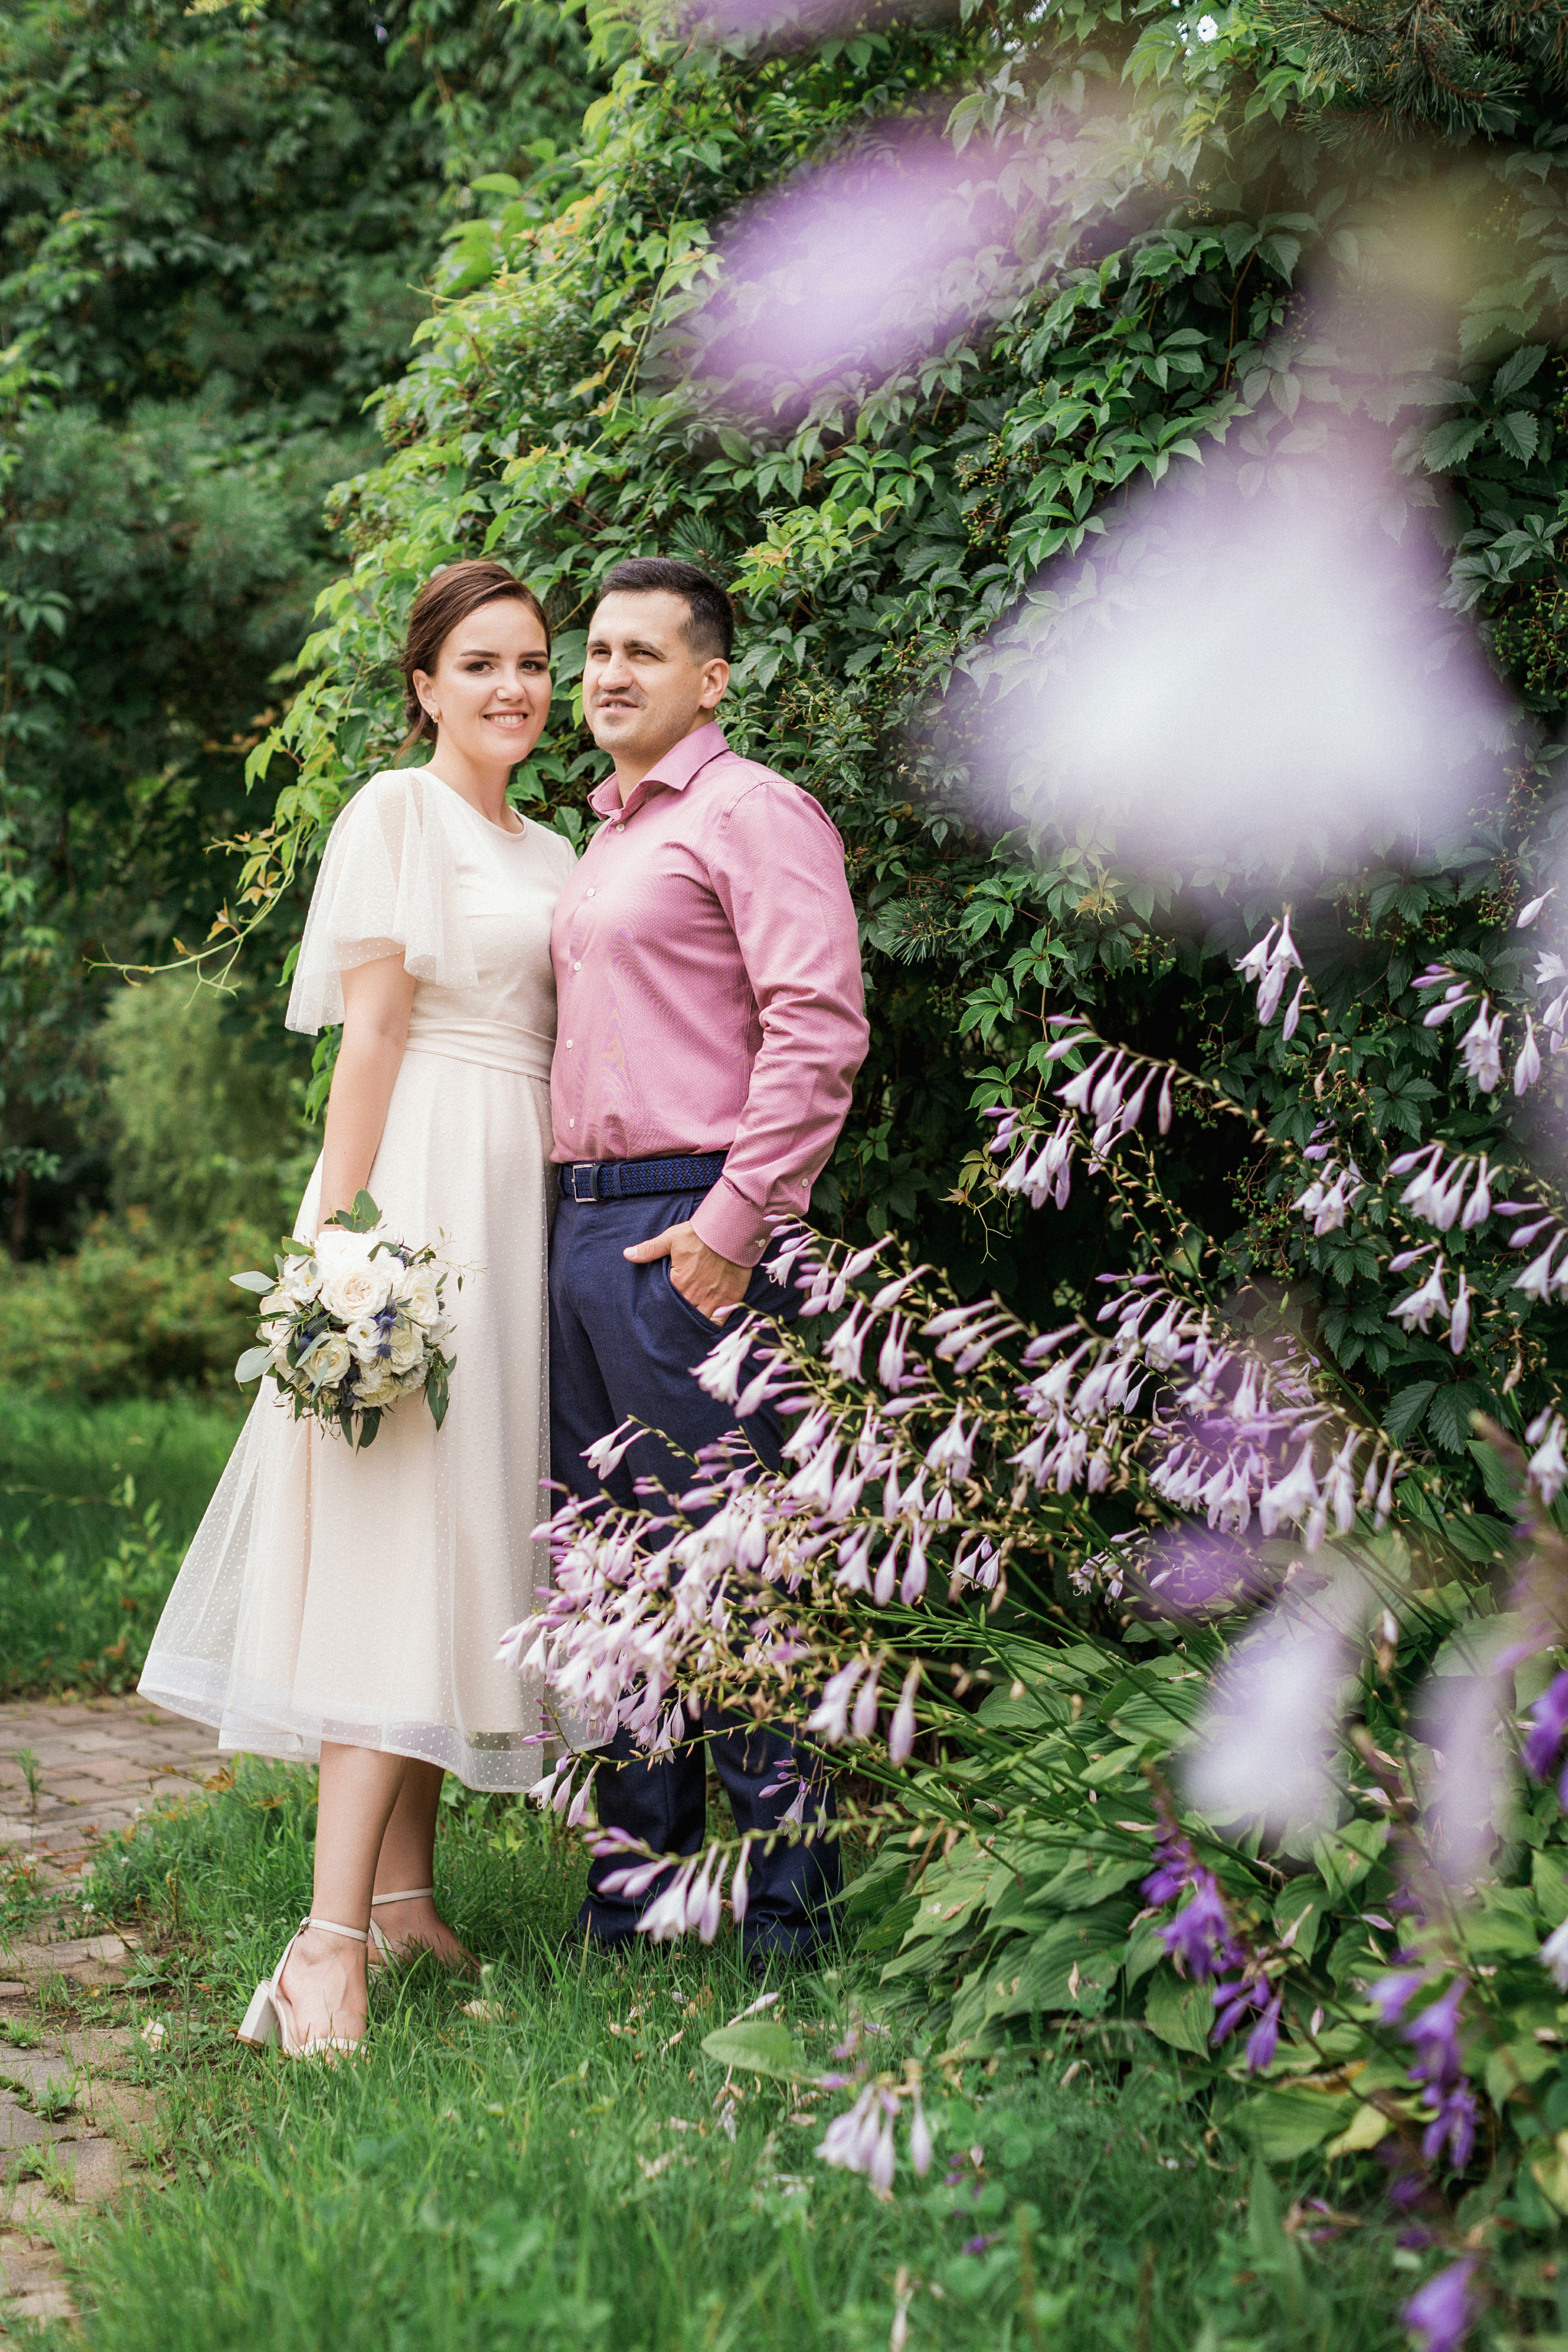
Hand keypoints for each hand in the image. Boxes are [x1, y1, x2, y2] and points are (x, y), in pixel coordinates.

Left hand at [623, 1221, 750, 1322]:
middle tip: (672, 1322)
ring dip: (692, 1323)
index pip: (665, 1303)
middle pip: (681, 1315)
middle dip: (676, 1318)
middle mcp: (694, 1296)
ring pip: (698, 1321)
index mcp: (678, 1283)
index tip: (661, 1308)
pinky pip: (718, 1322)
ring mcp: (713, 1300)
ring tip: (686, 1327)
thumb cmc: (700, 1235)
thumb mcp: (671, 1239)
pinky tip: (706, 1327)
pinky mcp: (729, 1300)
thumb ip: (649, 1250)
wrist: (730, 1232)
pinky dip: (711, 1326)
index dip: (663, 1306)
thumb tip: (627, 1254)